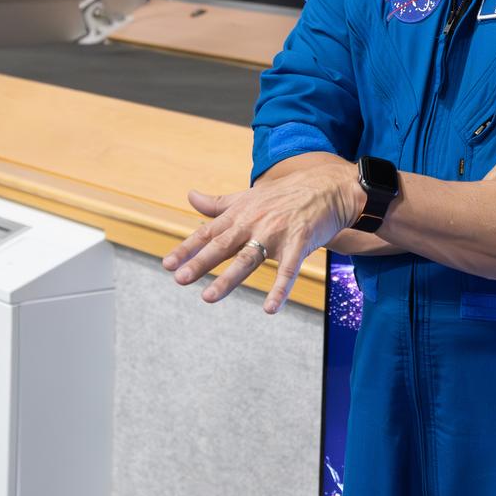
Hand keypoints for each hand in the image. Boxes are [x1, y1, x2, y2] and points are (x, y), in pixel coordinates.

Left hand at [165, 157, 362, 312]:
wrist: (327, 187)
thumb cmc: (285, 194)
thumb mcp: (248, 196)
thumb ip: (218, 203)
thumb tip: (190, 196)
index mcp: (240, 214)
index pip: (208, 232)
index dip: (187, 248)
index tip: (167, 264)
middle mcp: (254, 223)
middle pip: (222, 245)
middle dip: (200, 263)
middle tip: (179, 279)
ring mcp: (276, 233)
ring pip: (248, 259)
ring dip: (228, 279)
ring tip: (208, 297)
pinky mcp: (299, 243)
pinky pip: (288, 270)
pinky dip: (280, 289)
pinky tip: (270, 308)